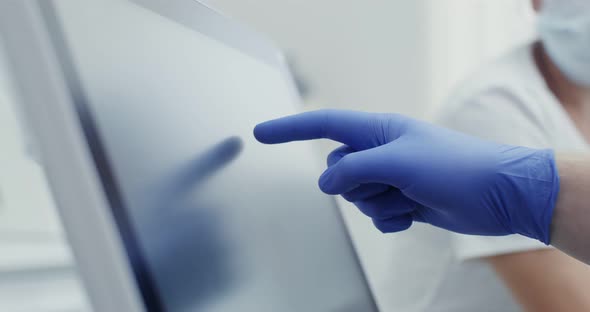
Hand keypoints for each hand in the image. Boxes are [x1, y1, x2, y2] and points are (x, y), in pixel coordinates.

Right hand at [254, 110, 558, 243]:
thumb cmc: (455, 167)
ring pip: (357, 196)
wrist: (498, 194)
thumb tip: (325, 183)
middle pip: (339, 170)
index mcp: (379, 130)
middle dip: (358, 184)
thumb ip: (354, 170)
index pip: (324, 126)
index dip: (291, 129)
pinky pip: (377, 215)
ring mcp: (392, 176)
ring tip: (410, 197)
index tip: (262, 133)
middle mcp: (382, 151)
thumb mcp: (398, 162)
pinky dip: (390, 219)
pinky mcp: (403, 199)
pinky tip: (412, 215)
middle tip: (390, 182)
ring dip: (380, 203)